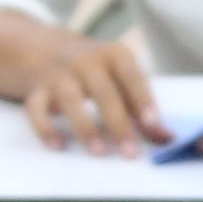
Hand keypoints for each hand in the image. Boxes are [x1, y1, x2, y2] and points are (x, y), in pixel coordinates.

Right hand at [6, 27, 168, 152]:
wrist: (44, 48)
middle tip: (130, 153)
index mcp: (114, 55)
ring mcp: (59, 73)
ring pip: (70, 99)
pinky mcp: (36, 89)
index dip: (143, 101)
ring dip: (85, 127)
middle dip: (118, 124)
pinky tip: (58, 146)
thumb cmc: (95, 69)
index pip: (132, 77)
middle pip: (103, 92)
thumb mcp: (119, 76)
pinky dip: (46, 128)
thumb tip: (166, 138)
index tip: (153, 126)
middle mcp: (86, 60)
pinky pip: (37, 109)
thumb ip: (141, 106)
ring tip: (98, 152)